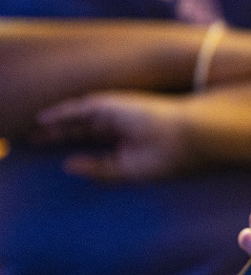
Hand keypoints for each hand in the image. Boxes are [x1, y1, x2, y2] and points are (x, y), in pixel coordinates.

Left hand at [33, 91, 195, 181]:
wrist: (193, 135)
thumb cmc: (171, 156)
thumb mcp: (130, 170)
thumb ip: (100, 169)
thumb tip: (68, 165)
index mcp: (129, 142)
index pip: (96, 145)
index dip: (77, 151)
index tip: (61, 159)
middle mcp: (121, 124)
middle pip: (83, 130)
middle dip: (60, 135)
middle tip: (35, 141)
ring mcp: (118, 112)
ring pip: (79, 118)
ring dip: (56, 125)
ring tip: (34, 132)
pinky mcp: (114, 104)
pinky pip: (81, 108)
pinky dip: (61, 113)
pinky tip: (44, 120)